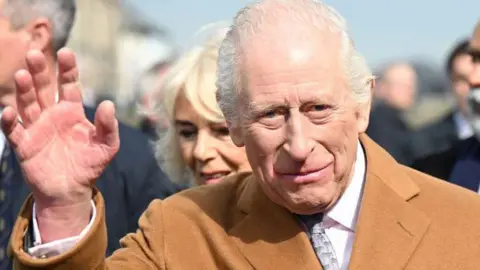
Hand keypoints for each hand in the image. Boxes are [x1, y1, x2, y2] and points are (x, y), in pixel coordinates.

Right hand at [1, 49, 119, 240]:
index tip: (65, 52)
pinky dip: (10, 121)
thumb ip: (109, 127)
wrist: (71, 190)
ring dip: (24, 90)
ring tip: (22, 75)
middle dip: (40, 72)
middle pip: (44, 89)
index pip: (69, 85)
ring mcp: (36, 128)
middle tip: (35, 54)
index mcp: (72, 111)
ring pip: (27, 104)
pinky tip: (9, 111)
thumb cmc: (90, 164)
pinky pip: (14, 131)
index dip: (67, 69)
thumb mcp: (107, 146)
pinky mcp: (24, 145)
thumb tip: (109, 104)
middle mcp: (51, 114)